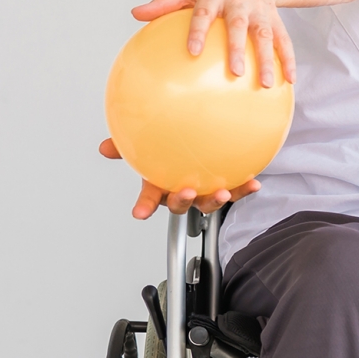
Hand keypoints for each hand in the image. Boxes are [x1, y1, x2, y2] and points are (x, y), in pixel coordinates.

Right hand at [99, 138, 259, 219]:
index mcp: (160, 184)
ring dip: (215, 200)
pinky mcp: (226, 187)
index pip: (148, 198)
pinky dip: (244, 189)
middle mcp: (181, 191)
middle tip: (187, 192)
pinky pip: (235, 190)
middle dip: (183, 201)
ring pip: (207, 203)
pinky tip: (254, 183)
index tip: (138, 213)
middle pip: (179, 204)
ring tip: (223, 192)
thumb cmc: (170, 150)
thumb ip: (128, 144)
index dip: (144, 206)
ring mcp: (203, 192)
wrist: (203, 144)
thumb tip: (105, 147)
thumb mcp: (148, 144)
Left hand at [131, 0, 297, 87]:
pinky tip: (289, 81)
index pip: (204, 12)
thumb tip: (135, 14)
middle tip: (235, 72)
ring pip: (265, 35)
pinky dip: (288, 60)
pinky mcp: (277, 19)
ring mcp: (261, 11)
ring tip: (265, 84)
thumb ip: (164, 3)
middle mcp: (239, 0)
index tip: (192, 51)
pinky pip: (285, 40)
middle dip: (237, 48)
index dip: (198, 30)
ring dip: (266, 60)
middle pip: (238, 25)